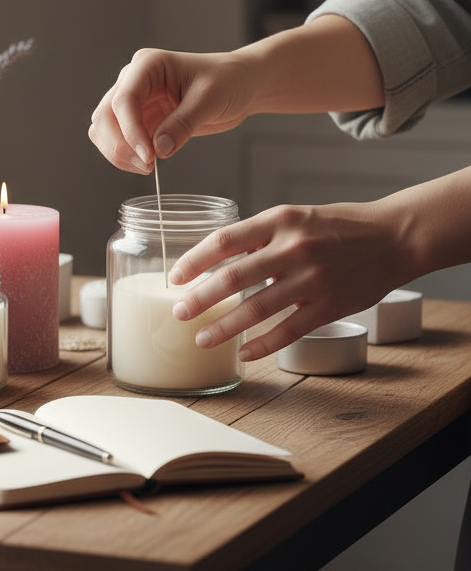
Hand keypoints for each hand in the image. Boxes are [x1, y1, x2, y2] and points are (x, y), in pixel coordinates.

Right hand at [88, 47, 256, 173]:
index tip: (148, 156)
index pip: (124, 99)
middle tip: (147, 166)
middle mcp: (133, 80)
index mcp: (147, 65)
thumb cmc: (228, 81)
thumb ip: (182, 124)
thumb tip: (158, 150)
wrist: (239, 85)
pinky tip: (146, 163)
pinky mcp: (138, 119)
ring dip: (118, 152)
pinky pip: (117, 140)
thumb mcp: (210, 99)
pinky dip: (124, 155)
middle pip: (105, 115)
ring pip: (103, 129)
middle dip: (120, 145)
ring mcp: (133, 100)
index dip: (130, 131)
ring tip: (147, 167)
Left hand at [168, 201, 408, 359]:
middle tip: (179, 312)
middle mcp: (292, 248)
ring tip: (202, 338)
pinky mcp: (330, 306)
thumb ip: (259, 238)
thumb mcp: (294, 218)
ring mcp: (312, 279)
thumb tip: (216, 262)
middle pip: (232, 278)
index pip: (223, 240)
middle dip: (199, 298)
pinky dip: (261, 345)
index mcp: (278, 221)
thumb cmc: (337, 227)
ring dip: (223, 327)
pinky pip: (288, 331)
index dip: (194, 260)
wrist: (394, 237)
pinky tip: (243, 352)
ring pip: (255, 309)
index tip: (176, 277)